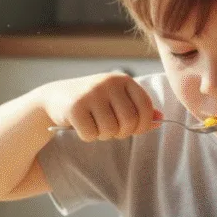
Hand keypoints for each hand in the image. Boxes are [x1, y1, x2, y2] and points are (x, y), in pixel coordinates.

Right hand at [39, 72, 159, 141]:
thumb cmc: (93, 102)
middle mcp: (108, 83)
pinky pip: (91, 134)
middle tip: (110, 129)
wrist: (56, 97)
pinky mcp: (75, 107)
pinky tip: (81, 126)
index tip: (134, 129)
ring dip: (103, 135)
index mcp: (123, 79)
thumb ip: (139, 108)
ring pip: (110, 130)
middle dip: (122, 132)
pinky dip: (87, 136)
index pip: (146, 107)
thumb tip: (161, 119)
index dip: (143, 125)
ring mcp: (91, 93)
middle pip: (129, 121)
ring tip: (95, 125)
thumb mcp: (117, 100)